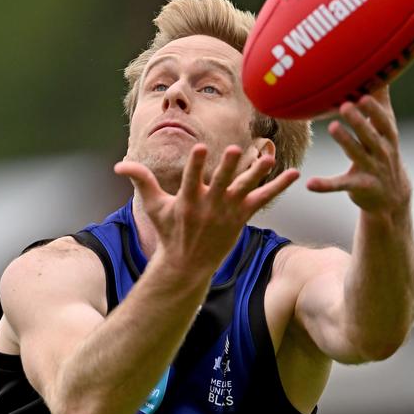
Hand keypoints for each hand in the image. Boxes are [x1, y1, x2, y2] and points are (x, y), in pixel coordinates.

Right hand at [114, 144, 298, 274]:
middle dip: (228, 168)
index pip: (192, 179)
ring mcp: (228, 211)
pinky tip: (294, 174)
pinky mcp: (242, 216)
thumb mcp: (154, 207)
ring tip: (268, 157)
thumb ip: (141, 181)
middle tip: (236, 151)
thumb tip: (118, 164)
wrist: (188, 265)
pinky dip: (279, 187)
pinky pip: (263, 198)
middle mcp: (210, 206)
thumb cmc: (169, 232)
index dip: (196, 164)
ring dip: (257, 173)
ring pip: (245, 188)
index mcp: (188, 201)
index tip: (200, 148)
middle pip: (221, 183)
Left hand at [306, 86, 411, 216]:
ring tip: (333, 127)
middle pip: (370, 135)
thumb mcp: (386, 130)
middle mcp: (381, 152)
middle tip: (345, 105)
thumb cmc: (383, 153)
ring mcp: (371, 169)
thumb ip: (380, 103)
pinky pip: (340, 185)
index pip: (382, 120)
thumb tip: (381, 72)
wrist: (392, 196)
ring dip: (346, 141)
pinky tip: (310, 184)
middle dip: (359, 121)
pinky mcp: (359, 187)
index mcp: (387, 136)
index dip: (374, 108)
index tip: (364, 93)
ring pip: (357, 154)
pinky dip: (325, 185)